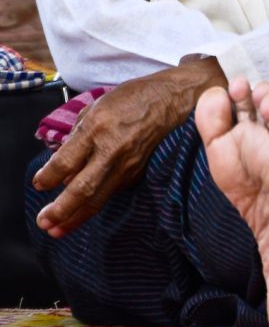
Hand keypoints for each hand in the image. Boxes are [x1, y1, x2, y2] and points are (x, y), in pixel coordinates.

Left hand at [32, 58, 225, 236]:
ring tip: (57, 229)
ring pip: (99, 198)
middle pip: (83, 188)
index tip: (39, 184)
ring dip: (75, 217)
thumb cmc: (133, 98)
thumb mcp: (98, 105)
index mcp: (98, 127)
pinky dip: (94, 205)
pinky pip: (112, 192)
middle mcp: (113, 149)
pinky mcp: (137, 173)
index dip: (48, 177)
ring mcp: (128, 164)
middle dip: (60, 210)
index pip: (66, 161)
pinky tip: (81, 212)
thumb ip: (77, 133)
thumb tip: (62, 161)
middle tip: (43, 222)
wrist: (171, 100)